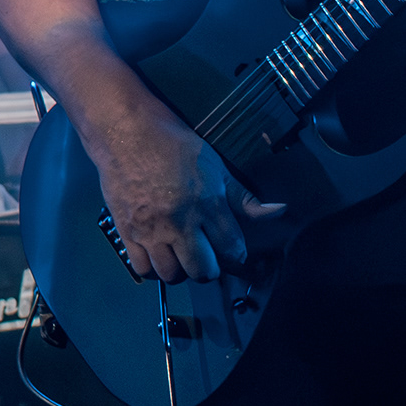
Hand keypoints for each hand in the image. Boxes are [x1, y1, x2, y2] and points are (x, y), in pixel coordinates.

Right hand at [86, 104, 282, 283]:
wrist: (125, 131)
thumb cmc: (173, 143)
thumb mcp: (214, 164)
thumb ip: (243, 196)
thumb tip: (279, 211)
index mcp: (207, 203)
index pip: (232, 250)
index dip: (236, 255)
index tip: (230, 250)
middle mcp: (181, 221)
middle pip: (203, 271)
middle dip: (209, 269)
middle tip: (205, 255)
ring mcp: (151, 229)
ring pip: (171, 274)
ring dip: (180, 270)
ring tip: (180, 255)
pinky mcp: (127, 231)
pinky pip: (143, 268)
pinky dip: (152, 268)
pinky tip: (157, 254)